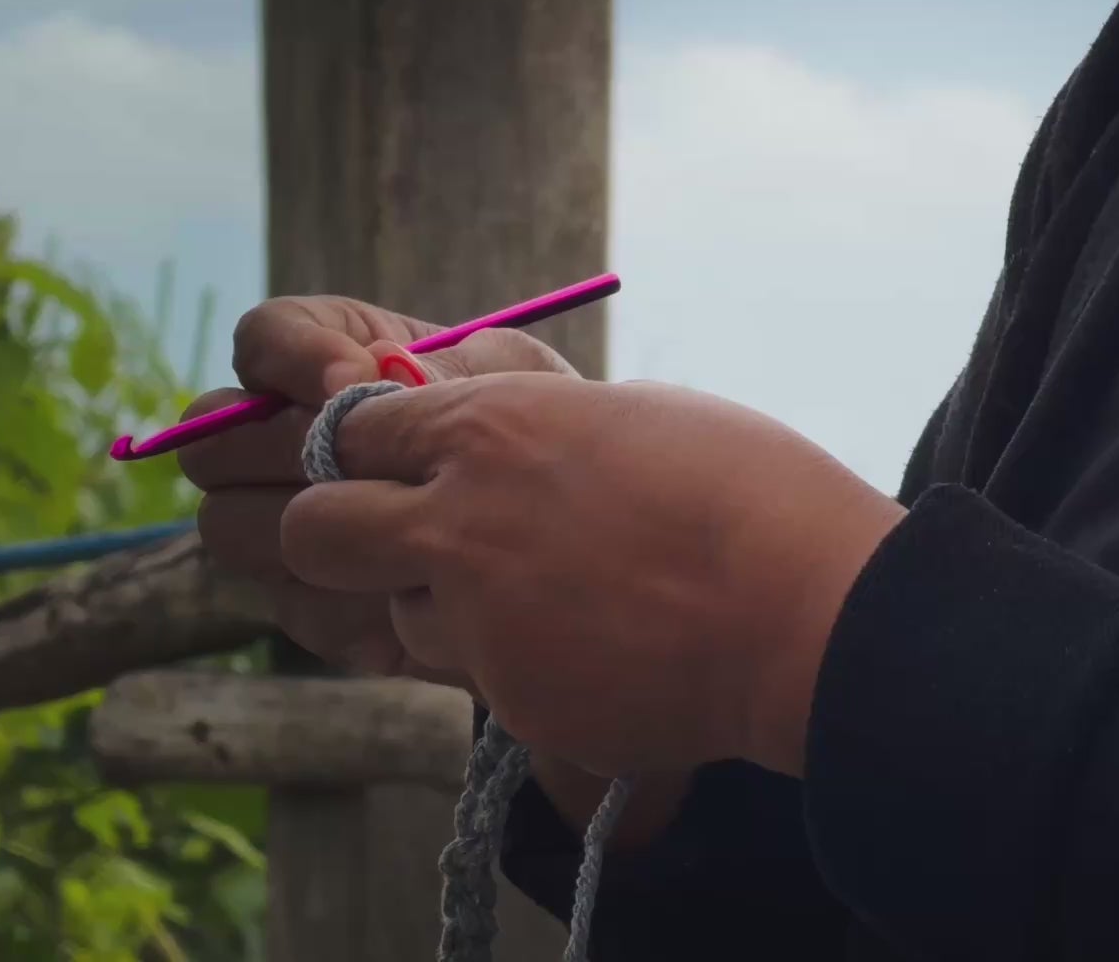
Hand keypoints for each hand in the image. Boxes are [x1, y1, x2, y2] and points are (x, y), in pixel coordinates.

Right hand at [181, 295, 569, 684]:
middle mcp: (282, 442)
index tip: (358, 379)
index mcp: (329, 362)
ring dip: (308, 522)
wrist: (572, 535)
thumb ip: (446, 370)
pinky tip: (414, 582)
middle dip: (285, 448)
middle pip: (213, 442)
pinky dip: (347, 589)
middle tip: (366, 462)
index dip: (290, 356)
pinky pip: (290, 601)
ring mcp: (284, 526)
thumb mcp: (513, 381)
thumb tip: (374, 381)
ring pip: (228, 526)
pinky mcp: (313, 604)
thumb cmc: (537, 432)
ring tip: (394, 521)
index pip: (261, 340)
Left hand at [275, 373, 906, 777]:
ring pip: (395, 615)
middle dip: (341, 534)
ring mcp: (479, 622)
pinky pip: (484, 680)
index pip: (350, 429)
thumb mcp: (631, 416)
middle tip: (410, 540)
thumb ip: (538, 426)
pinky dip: (525, 667)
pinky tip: (605, 650)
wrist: (805, 612)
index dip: (373, 448)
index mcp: (490, 430)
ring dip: (442, 607)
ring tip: (547, 600)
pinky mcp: (514, 703)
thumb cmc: (746, 490)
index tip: (407, 460)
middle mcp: (459, 523)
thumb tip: (501, 433)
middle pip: (313, 531)